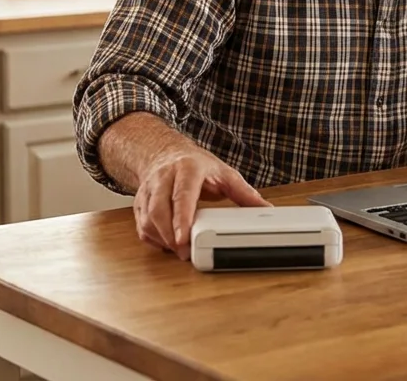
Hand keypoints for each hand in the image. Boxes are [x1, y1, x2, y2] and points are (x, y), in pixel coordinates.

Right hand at [132, 144, 270, 259]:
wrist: (166, 153)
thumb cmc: (197, 165)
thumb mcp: (224, 174)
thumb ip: (244, 193)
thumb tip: (266, 210)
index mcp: (187, 168)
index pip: (182, 194)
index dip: (182, 218)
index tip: (184, 237)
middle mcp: (164, 177)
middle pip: (159, 209)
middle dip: (170, 235)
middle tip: (184, 253)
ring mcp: (149, 189)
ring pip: (146, 218)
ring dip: (161, 239)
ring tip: (179, 250)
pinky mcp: (140, 201)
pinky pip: (140, 224)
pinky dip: (152, 238)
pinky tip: (166, 244)